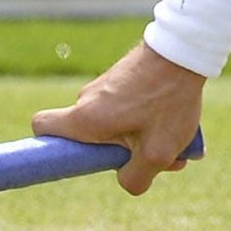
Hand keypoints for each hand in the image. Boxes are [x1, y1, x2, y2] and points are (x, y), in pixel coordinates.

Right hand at [32, 42, 206, 194]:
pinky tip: (180, 119)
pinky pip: (129, 106)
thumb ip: (136, 178)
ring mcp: (106, 83)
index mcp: (84, 117)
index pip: (42, 127)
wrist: (188, 50)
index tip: (78, 159)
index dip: (49, 146)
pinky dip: (149, 117)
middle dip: (118, 151)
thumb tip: (127, 180)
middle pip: (90, 135)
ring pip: (115, 121)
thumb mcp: (157, 151)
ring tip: (177, 137)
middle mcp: (88, 98)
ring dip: (142, 135)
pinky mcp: (125, 75)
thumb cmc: (169, 100)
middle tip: (153, 153)